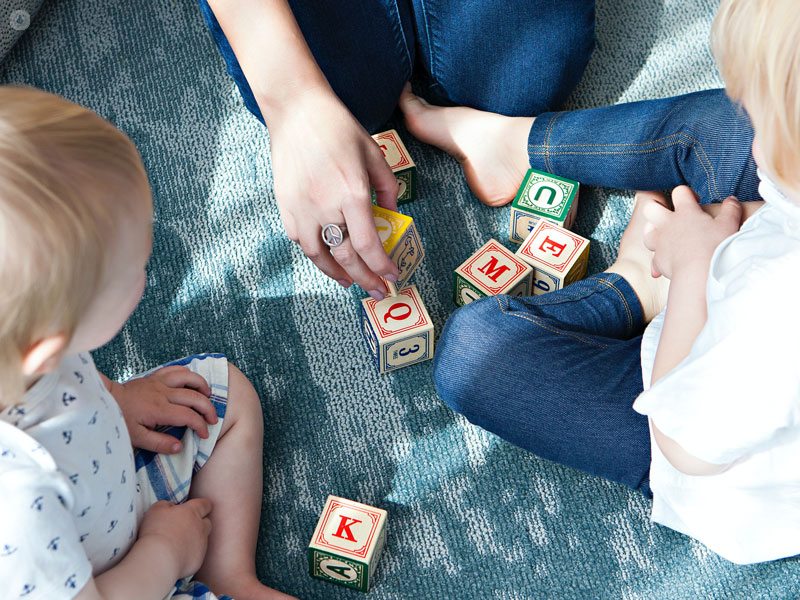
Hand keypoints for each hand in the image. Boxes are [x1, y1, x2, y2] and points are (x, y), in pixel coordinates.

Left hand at [111, 365, 216, 453]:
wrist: (105, 400)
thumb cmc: (120, 420)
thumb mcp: (136, 438)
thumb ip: (159, 443)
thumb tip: (179, 447)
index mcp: (158, 410)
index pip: (188, 416)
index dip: (201, 425)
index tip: (204, 434)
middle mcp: (162, 393)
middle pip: (194, 396)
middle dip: (208, 408)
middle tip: (213, 419)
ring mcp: (159, 382)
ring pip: (189, 377)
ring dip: (202, 386)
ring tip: (208, 396)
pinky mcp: (155, 376)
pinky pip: (176, 369)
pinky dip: (188, 374)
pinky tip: (193, 382)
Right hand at [138, 499, 212, 578]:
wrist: (160, 558)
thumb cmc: (156, 531)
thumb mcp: (156, 510)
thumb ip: (166, 505)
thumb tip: (170, 506)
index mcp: (192, 512)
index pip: (205, 504)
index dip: (203, 505)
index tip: (200, 507)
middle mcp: (201, 527)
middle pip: (207, 522)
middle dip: (200, 523)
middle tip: (186, 526)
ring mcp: (202, 544)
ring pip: (203, 540)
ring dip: (194, 540)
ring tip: (178, 544)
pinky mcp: (199, 560)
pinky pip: (197, 555)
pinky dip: (189, 555)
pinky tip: (177, 557)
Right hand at [266, 89, 399, 297]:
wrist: (297, 110)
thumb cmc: (338, 128)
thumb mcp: (374, 154)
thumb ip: (387, 189)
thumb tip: (392, 218)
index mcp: (352, 193)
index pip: (368, 245)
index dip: (381, 266)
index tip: (392, 276)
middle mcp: (325, 206)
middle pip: (346, 257)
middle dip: (366, 279)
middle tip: (378, 290)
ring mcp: (301, 208)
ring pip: (319, 256)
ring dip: (337, 274)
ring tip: (351, 281)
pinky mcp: (285, 206)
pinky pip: (301, 241)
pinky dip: (316, 254)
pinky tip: (327, 257)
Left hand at [642, 186, 741, 279]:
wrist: (699, 272)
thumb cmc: (715, 246)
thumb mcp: (729, 224)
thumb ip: (730, 209)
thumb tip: (731, 200)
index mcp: (686, 212)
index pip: (679, 192)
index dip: (686, 193)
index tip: (695, 202)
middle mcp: (668, 224)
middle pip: (650, 207)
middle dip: (656, 207)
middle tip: (669, 214)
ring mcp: (660, 242)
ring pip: (647, 232)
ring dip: (653, 233)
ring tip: (664, 237)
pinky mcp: (658, 260)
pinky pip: (653, 259)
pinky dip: (658, 261)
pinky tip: (664, 266)